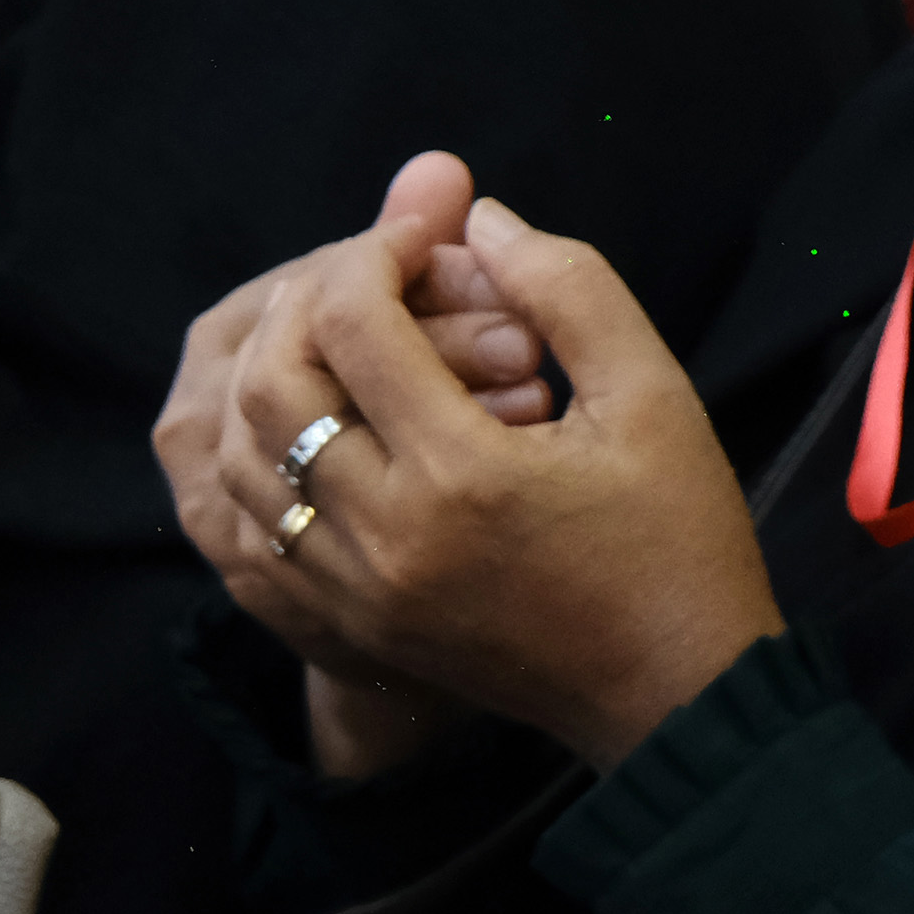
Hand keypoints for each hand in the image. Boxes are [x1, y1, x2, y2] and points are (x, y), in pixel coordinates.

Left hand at [197, 154, 775, 767]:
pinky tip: (319, 420)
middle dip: (305, 301)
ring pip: (238, 459)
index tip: (426, 231)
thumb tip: (479, 219)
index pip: (352, 325)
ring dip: (272, 374)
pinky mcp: (346, 624)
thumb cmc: (674, 537)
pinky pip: (251, 529)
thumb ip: (568, 287)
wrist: (672, 694)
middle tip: (369, 273)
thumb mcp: (652, 393)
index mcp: (462, 477)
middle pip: (269, 387)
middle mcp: (385, 539)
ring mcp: (354, 592)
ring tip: (340, 335)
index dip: (377, 249)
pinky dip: (261, 457)